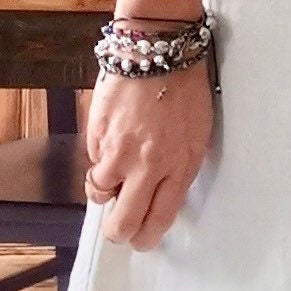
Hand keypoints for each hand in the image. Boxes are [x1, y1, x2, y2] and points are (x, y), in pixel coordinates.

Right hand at [85, 64, 214, 249]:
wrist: (158, 49)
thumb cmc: (185, 91)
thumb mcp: (197, 136)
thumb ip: (178, 171)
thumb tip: (157, 197)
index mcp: (179, 166)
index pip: (158, 220)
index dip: (146, 238)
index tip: (142, 240)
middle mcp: (147, 165)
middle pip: (122, 223)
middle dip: (118, 232)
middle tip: (119, 226)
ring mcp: (118, 150)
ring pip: (99, 193)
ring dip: (105, 188)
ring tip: (117, 169)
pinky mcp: (96, 133)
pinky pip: (93, 160)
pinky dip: (101, 157)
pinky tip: (115, 137)